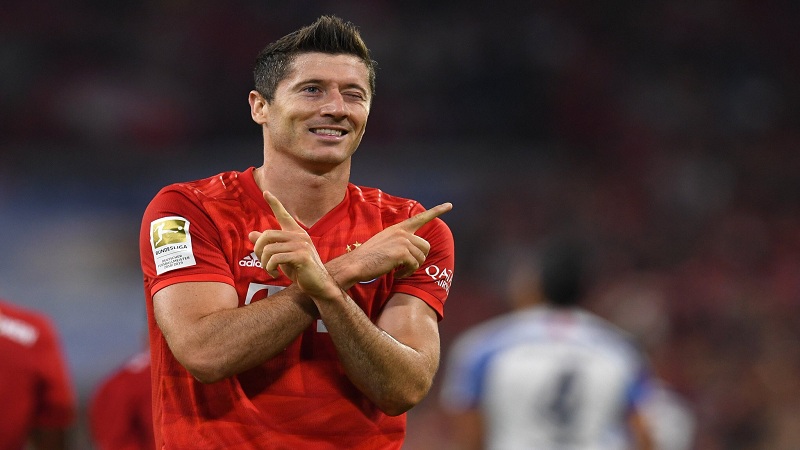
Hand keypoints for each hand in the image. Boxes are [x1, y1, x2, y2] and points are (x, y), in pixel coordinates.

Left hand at [248, 191, 338, 298]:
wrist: (318, 285)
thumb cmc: (300, 270)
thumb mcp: (282, 256)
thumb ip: (269, 245)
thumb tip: (252, 233)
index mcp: (296, 233)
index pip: (283, 215)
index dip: (274, 203)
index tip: (266, 192)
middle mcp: (300, 236)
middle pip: (267, 235)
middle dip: (258, 250)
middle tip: (262, 262)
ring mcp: (302, 245)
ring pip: (269, 249)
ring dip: (264, 263)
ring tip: (270, 271)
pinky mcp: (302, 256)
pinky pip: (275, 258)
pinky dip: (270, 268)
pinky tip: (275, 274)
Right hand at [336, 201, 452, 282]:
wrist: (356, 263)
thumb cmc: (369, 256)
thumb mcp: (385, 241)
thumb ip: (400, 241)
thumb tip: (414, 249)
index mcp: (399, 228)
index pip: (421, 217)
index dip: (437, 211)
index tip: (449, 205)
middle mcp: (402, 232)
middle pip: (426, 246)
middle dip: (420, 258)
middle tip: (407, 266)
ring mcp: (403, 241)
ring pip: (421, 257)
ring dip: (412, 268)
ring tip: (400, 271)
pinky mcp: (402, 253)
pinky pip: (414, 265)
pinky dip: (407, 273)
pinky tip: (397, 274)